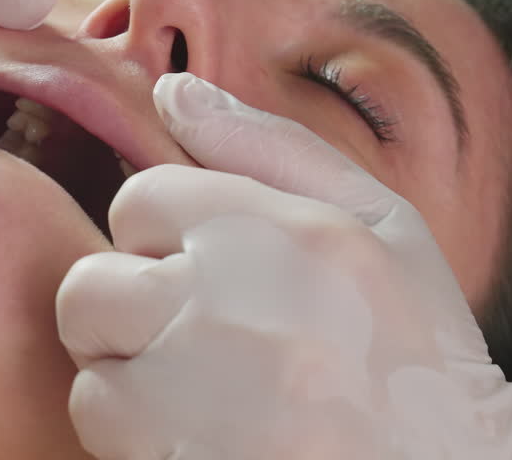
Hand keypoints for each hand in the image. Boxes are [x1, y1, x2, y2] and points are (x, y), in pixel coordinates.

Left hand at [57, 73, 511, 459]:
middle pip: (88, 290)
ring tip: (215, 395)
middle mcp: (215, 314)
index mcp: (268, 234)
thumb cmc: (424, 346)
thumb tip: (172, 88)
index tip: (217, 272)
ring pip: (93, 375)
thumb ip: (269, 143)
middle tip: (199, 335)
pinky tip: (215, 436)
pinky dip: (146, 442)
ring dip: (136, 382)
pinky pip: (107, 443)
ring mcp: (187, 407)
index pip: (137, 201)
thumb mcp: (380, 220)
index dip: (170, 237)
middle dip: (130, 307)